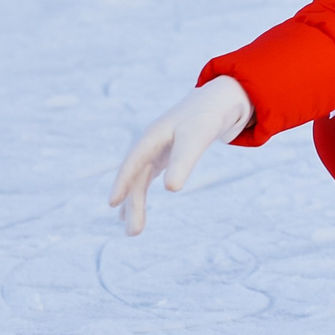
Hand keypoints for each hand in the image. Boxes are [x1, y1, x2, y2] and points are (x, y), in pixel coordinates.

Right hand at [109, 76, 251, 235]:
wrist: (221, 101)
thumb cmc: (208, 117)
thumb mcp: (198, 138)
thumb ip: (185, 161)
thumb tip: (171, 190)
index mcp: (153, 136)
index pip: (133, 162)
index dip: (122, 182)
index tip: (112, 204)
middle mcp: (150, 143)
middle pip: (136, 176)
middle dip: (132, 204)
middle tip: (133, 234)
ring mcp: (156, 149)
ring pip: (140, 179)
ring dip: (135, 203)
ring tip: (131, 231)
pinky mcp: (165, 154)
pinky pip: (147, 177)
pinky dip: (141, 193)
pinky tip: (135, 210)